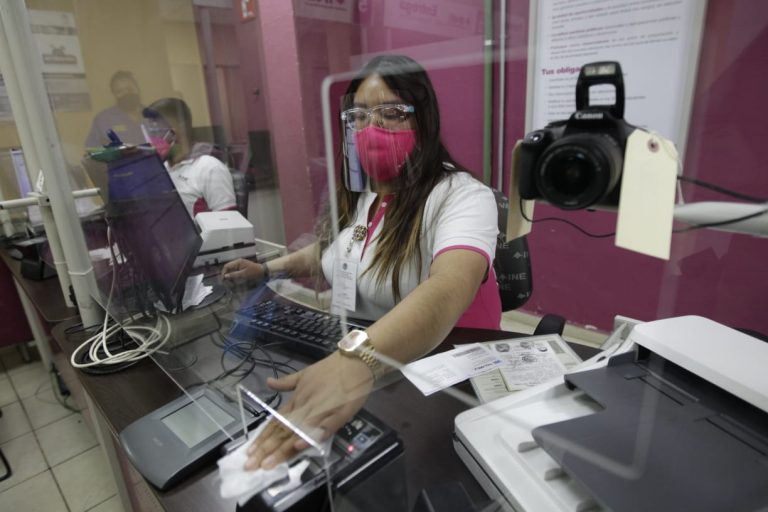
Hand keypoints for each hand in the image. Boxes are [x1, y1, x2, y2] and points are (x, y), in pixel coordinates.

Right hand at [221, 258, 264, 282]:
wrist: (263, 271)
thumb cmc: (254, 272)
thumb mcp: (244, 274)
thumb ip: (234, 275)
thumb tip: (225, 276)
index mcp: (238, 262)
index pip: (226, 266)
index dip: (223, 273)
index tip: (223, 280)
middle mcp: (238, 262)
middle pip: (228, 267)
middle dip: (225, 274)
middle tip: (225, 282)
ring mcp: (240, 264)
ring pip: (231, 269)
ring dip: (229, 275)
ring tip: (229, 281)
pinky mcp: (242, 267)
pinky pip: (235, 270)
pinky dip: (233, 275)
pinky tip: (233, 280)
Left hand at [244, 352, 373, 469]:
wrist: (354, 362)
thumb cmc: (330, 369)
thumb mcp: (305, 373)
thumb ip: (286, 382)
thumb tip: (269, 382)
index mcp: (297, 400)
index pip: (276, 422)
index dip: (263, 437)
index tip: (249, 452)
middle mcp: (305, 408)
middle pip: (282, 431)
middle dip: (266, 450)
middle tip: (251, 465)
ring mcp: (320, 412)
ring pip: (298, 433)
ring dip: (282, 449)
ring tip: (268, 464)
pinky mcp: (337, 415)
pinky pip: (322, 429)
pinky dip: (310, 437)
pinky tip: (298, 447)